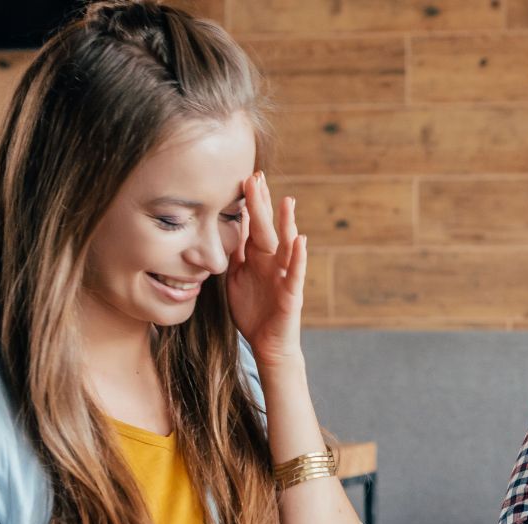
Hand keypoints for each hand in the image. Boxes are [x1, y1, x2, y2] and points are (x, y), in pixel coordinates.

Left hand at [226, 171, 306, 366]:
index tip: (245, 178)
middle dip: (261, 204)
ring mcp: (284, 275)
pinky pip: (296, 272)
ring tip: (287, 201)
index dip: (250, 203)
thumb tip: (226, 229)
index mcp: (257, 258)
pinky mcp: (292, 293)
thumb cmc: (253, 312)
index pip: (252, 225)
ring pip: (286, 245)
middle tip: (257, 176)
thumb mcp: (236, 279)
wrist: (266, 344)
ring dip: (287, 223)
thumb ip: (234, 255)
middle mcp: (273, 262)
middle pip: (266, 228)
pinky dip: (299, 256)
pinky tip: (301, 240)